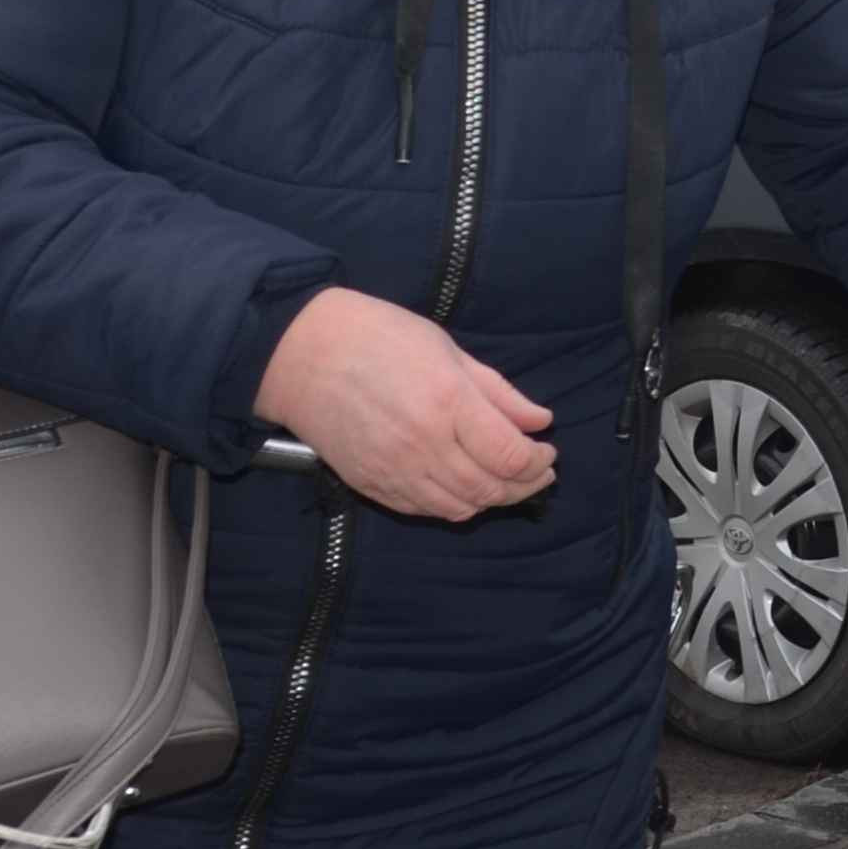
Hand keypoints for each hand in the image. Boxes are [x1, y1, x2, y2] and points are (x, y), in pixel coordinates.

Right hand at [257, 285, 553, 519]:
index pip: (510, 455)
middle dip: (525, 485)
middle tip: (538, 473)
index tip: (547, 451)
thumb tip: (540, 422)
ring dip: (493, 500)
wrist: (300, 355)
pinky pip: (425, 510)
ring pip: (461, 507)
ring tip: (507, 483)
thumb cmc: (377, 337)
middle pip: (491, 488)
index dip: (537, 461)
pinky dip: (455, 506)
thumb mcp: (447, 349)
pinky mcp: (371, 486)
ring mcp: (395, 470)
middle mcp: (424, 444)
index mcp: (448, 402)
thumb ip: (497, 392)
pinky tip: (466, 488)